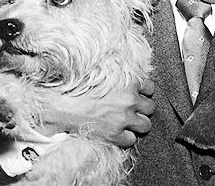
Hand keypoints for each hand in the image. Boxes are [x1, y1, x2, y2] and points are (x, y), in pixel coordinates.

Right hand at [38, 79, 154, 147]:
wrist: (64, 106)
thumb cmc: (82, 88)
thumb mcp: (106, 74)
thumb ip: (123, 77)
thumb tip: (134, 79)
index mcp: (129, 82)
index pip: (150, 88)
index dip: (144, 93)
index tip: (138, 96)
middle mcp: (130, 100)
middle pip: (150, 108)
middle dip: (143, 110)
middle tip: (133, 110)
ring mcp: (123, 118)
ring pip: (146, 125)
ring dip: (138, 125)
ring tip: (128, 123)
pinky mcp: (115, 135)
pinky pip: (132, 140)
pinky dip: (126, 138)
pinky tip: (118, 133)